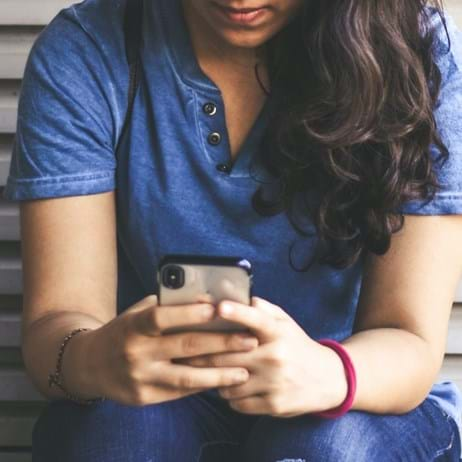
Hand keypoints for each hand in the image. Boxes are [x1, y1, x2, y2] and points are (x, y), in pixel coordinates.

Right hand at [84, 294, 258, 406]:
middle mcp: (136, 353)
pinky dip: (203, 386)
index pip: (162, 317)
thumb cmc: (124, 331)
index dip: (189, 313)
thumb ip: (166, 307)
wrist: (90, 365)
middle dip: (221, 344)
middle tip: (249, 340)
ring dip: (219, 374)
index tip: (218, 309)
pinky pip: (179, 392)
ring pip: (186, 378)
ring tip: (244, 370)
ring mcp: (140, 378)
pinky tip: (223, 380)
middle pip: (183, 347)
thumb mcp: (137, 313)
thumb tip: (206, 299)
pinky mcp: (144, 398)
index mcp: (133, 326)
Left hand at [177, 296, 347, 417]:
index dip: (237, 313)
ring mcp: (275, 382)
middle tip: (183, 351)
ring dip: (215, 377)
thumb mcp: (285, 322)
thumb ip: (262, 309)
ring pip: (227, 381)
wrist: (328, 379)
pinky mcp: (274, 405)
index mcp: (278, 332)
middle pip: (228, 354)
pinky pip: (237, 401)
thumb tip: (237, 296)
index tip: (219, 307)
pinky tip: (232, 386)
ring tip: (212, 371)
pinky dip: (229, 395)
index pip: (256, 319)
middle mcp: (276, 356)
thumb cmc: (297, 345)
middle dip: (201, 353)